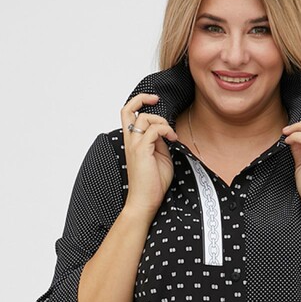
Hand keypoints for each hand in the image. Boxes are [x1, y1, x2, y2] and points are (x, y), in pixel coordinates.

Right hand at [121, 93, 178, 220]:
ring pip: (144, 118)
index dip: (139, 102)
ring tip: (172, 135)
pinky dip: (166, 130)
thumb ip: (160, 142)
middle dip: (142, 99)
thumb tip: (165, 131)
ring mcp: (134, 145)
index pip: (128, 114)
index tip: (154, 101)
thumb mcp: (161, 157)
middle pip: (127, 109)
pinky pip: (154, 130)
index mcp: (132, 141)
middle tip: (157, 100)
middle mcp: (130, 141)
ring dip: (162, 121)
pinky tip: (173, 139)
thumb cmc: (153, 184)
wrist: (145, 202)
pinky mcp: (141, 151)